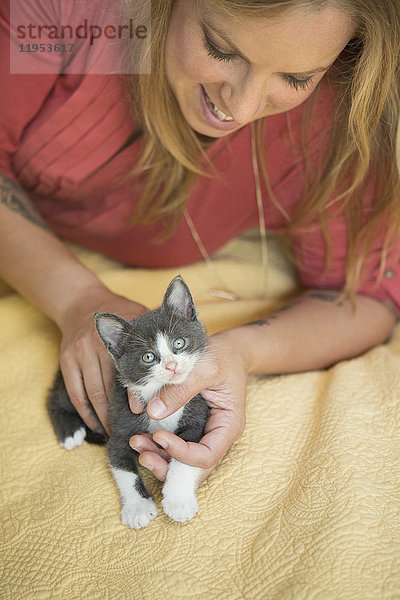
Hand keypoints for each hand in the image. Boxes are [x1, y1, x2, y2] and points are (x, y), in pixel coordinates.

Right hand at [58, 283, 147, 433]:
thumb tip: (177, 362)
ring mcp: (80, 352)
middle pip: (110, 387)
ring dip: (103, 417)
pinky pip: (76, 393)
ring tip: (114, 432)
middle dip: (120, 412)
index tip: (144, 412)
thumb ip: (158, 336)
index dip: (137, 394)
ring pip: (93, 394)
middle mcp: (99, 344)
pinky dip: (86, 412)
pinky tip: (96, 425)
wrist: (82, 301)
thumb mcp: (142, 316)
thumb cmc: (122, 310)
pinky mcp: (66, 360)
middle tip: (132, 431)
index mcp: (122, 332)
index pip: (130, 370)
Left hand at [129, 329, 247, 482]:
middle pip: (194, 468)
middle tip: (142, 453)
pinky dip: (157, 448)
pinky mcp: (191, 427)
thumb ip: (181, 389)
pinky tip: (141, 438)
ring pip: (182, 462)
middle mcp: (217, 435)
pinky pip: (175, 447)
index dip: (181, 454)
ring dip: (158, 459)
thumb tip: (154, 412)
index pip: (206, 456)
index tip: (158, 436)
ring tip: (136, 443)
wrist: (230, 348)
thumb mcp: (204, 367)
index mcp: (228, 425)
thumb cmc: (223, 355)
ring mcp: (204, 433)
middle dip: (166, 466)